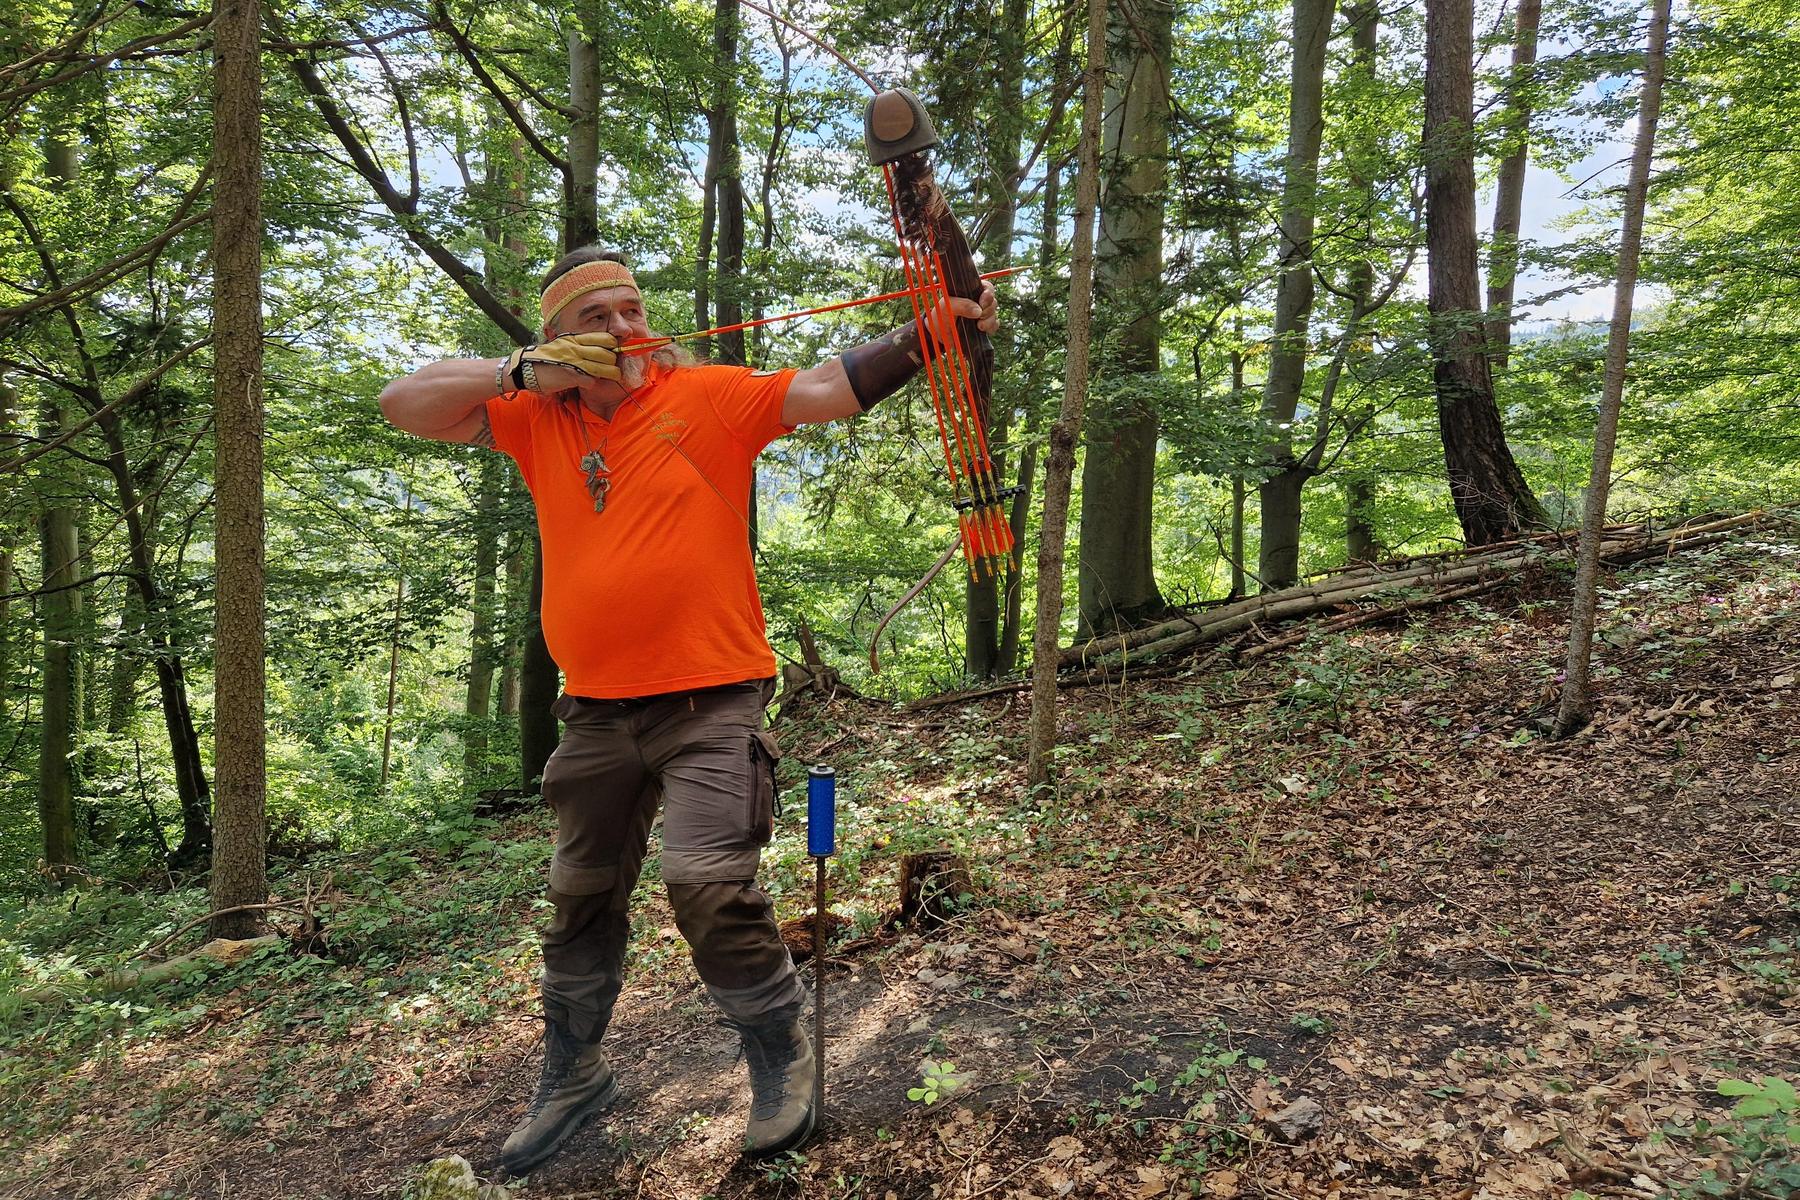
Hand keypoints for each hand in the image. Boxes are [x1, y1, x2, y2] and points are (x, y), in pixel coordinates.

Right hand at [506, 332, 620, 389]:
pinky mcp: (570, 377)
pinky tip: (590, 383)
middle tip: (614, 366)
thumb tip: (598, 348)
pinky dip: (592, 383)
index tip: (613, 351)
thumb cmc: (547, 358)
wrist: (527, 368)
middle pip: (605, 354)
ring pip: (601, 368)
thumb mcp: (564, 344)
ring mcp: (573, 362)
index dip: (612, 345)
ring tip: (613, 375)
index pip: (603, 338)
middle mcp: (575, 348)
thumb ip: (579, 345)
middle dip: (613, 361)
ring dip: (610, 374)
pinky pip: (590, 381)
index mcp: (575, 339)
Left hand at [924, 280, 1000, 340]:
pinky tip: (983, 330)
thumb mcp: (947, 306)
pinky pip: (994, 325)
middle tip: (979, 316)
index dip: (988, 294)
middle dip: (988, 310)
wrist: (938, 334)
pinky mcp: (983, 326)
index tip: (982, 303)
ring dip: (990, 320)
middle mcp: (977, 301)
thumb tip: (978, 311)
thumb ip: (962, 305)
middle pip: (993, 301)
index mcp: (970, 291)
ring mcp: (981, 314)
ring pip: (994, 314)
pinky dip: (991, 328)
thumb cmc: (940, 315)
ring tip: (979, 326)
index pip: (987, 287)